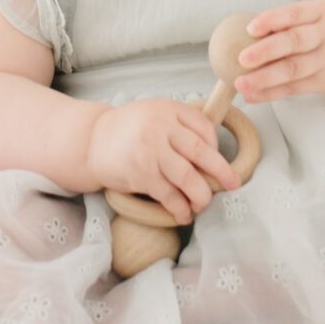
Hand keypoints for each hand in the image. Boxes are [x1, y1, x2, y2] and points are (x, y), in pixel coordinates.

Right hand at [85, 97, 239, 222]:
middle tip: (233, 184)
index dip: (215, 147)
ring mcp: (150, 150)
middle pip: (201, 152)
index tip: (216, 161)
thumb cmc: (127, 130)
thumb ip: (179, 124)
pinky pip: (168, 194)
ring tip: (203, 204)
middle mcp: (160, 126)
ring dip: (201, 195)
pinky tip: (183, 214)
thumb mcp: (154, 113)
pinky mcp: (141, 173)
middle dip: (221, 171)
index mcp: (168, 109)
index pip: (203, 127)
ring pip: (187, 177)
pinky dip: (180, 207)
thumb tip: (213, 150)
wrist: (91, 141)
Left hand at [232, 0, 324, 102]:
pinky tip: (252, 96)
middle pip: (295, 42)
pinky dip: (272, 93)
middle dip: (266, 51)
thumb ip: (295, 20)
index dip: (272, 20)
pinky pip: (295, 89)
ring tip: (239, 84)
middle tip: (241, 59)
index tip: (250, 29)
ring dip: (264, 79)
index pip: (296, 14)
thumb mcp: (324, 15)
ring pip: (293, 70)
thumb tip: (248, 29)